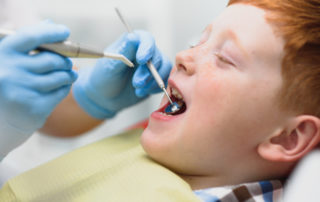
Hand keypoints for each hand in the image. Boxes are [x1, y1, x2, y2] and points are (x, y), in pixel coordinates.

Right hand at [0, 21, 76, 156]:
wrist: (3, 119)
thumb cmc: (11, 83)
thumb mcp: (12, 60)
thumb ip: (29, 43)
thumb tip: (49, 24)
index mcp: (3, 55)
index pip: (31, 36)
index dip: (51, 32)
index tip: (65, 32)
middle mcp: (10, 72)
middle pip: (51, 59)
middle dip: (64, 60)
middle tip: (68, 62)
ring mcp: (21, 91)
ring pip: (59, 77)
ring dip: (69, 74)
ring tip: (70, 74)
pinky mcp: (34, 108)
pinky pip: (61, 92)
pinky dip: (66, 87)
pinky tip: (64, 86)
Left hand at [73, 30, 171, 118]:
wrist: (105, 97)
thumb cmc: (103, 78)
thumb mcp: (110, 65)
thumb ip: (123, 52)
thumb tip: (133, 37)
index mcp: (131, 43)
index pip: (146, 39)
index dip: (147, 49)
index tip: (141, 61)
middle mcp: (144, 51)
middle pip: (157, 56)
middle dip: (148, 72)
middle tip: (136, 83)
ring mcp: (152, 64)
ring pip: (164, 68)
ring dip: (153, 81)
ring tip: (138, 89)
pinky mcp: (156, 77)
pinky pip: (166, 79)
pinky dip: (155, 88)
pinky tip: (142, 92)